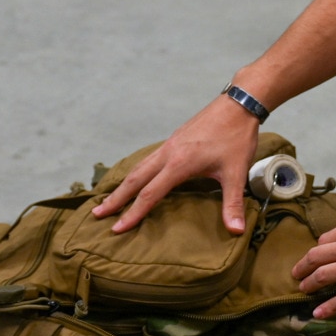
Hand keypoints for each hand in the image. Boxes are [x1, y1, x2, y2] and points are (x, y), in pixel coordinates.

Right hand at [92, 95, 259, 234]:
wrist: (238, 104)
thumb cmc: (236, 137)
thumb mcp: (236, 172)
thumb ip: (233, 204)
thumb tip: (237, 231)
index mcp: (179, 163)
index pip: (149, 193)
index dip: (133, 213)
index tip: (117, 229)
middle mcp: (168, 153)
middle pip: (135, 179)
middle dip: (116, 198)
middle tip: (97, 214)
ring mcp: (169, 145)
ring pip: (139, 167)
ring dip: (123, 184)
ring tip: (109, 199)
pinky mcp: (173, 140)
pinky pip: (147, 159)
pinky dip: (136, 172)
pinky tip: (136, 179)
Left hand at [290, 209, 335, 318]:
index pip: (324, 240)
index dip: (318, 250)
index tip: (316, 258)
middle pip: (315, 258)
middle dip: (303, 267)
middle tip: (296, 275)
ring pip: (322, 277)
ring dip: (309, 285)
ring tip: (303, 291)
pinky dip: (328, 307)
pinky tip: (318, 314)